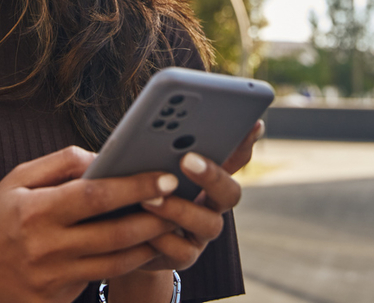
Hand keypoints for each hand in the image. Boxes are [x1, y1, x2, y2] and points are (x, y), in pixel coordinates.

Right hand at [0, 145, 180, 302]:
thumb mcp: (17, 179)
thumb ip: (60, 163)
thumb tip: (102, 157)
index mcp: (35, 212)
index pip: (95, 196)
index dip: (134, 187)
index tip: (163, 177)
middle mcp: (46, 248)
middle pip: (115, 234)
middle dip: (155, 218)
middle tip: (181, 202)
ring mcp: (51, 280)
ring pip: (115, 262)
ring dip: (148, 244)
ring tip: (170, 224)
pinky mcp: (55, 301)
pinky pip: (98, 279)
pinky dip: (123, 263)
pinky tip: (140, 247)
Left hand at [134, 120, 263, 272]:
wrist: (121, 234)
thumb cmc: (136, 187)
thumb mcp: (147, 163)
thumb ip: (161, 146)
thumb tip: (160, 115)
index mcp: (210, 178)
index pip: (237, 157)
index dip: (246, 143)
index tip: (252, 123)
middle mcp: (213, 205)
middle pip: (231, 193)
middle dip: (212, 175)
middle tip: (187, 159)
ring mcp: (202, 234)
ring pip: (208, 223)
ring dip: (177, 209)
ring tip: (147, 197)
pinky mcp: (184, 257)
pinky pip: (181, 250)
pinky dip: (160, 237)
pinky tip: (141, 226)